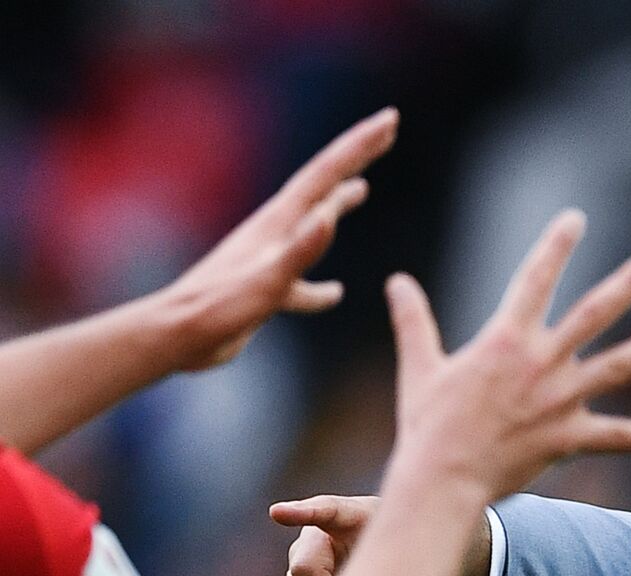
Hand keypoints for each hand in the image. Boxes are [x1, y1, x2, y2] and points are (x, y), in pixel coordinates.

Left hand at [158, 107, 398, 369]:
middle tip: (385, 131)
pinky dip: (321, 285)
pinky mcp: (266, 289)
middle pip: (323, 184)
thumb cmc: (218, 309)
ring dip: (339, 203)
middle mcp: (276, 232)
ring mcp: (271, 259)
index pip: (326, 173)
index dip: (360, 145)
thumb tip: (329, 215)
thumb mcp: (267, 281)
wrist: (175, 336)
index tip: (390, 119)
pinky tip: (334, 293)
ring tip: (362, 190)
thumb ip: (299, 249)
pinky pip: (302, 279)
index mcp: (279, 223)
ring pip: (314, 223)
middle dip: (355, 157)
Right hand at [275, 209, 630, 575]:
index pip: (534, 279)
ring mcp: (559, 400)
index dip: (555, 246)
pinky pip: (616, 437)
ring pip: (617, 367)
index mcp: (504, 339)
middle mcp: (540, 362)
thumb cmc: (427, 425)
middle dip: (626, 286)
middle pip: (593, 314)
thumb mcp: (419, 367)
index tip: (576, 218)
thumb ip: (413, 321)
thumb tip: (396, 282)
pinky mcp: (568, 438)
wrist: (441, 479)